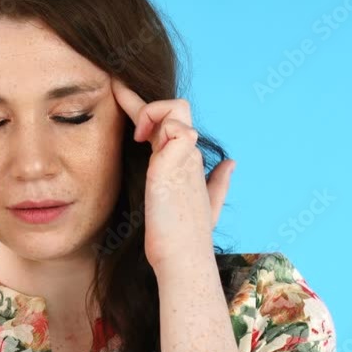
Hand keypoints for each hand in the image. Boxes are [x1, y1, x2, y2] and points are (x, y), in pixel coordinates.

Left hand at [112, 79, 233, 268]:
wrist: (184, 259)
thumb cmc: (186, 237)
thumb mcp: (204, 207)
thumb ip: (217, 184)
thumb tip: (231, 164)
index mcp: (189, 162)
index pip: (171, 125)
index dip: (146, 108)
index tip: (121, 92)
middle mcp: (190, 155)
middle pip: (179, 108)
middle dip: (148, 103)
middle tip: (124, 110)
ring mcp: (186, 158)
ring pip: (176, 110)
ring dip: (150, 112)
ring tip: (136, 137)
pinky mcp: (175, 164)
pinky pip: (177, 127)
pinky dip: (159, 124)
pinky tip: (141, 141)